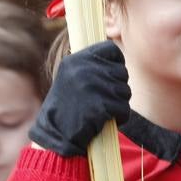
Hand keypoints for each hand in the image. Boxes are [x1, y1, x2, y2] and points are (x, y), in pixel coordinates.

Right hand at [29, 40, 131, 156]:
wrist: (55, 133)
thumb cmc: (66, 106)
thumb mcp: (71, 76)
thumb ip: (90, 64)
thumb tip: (114, 46)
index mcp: (76, 59)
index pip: (111, 49)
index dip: (116, 63)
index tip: (110, 76)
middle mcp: (85, 69)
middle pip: (122, 72)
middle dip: (117, 88)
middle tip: (104, 99)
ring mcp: (93, 87)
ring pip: (125, 91)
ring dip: (119, 103)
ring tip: (104, 110)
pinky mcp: (101, 106)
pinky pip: (123, 108)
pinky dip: (120, 116)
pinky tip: (107, 120)